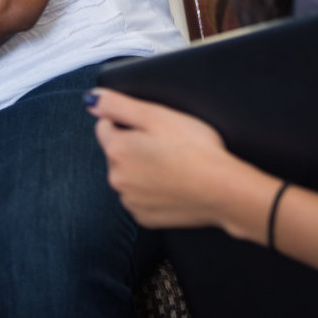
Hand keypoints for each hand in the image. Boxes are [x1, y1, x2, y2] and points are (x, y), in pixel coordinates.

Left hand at [87, 89, 265, 231]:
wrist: (225, 191)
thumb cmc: (195, 150)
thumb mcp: (156, 115)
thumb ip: (118, 104)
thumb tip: (92, 99)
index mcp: (116, 150)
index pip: (105, 126)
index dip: (129, 122)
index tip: (153, 127)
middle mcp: (116, 178)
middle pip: (117, 152)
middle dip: (135, 145)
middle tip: (167, 145)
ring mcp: (130, 201)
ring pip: (129, 175)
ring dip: (142, 169)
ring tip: (173, 165)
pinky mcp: (145, 217)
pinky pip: (140, 197)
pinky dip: (152, 190)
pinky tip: (173, 184)